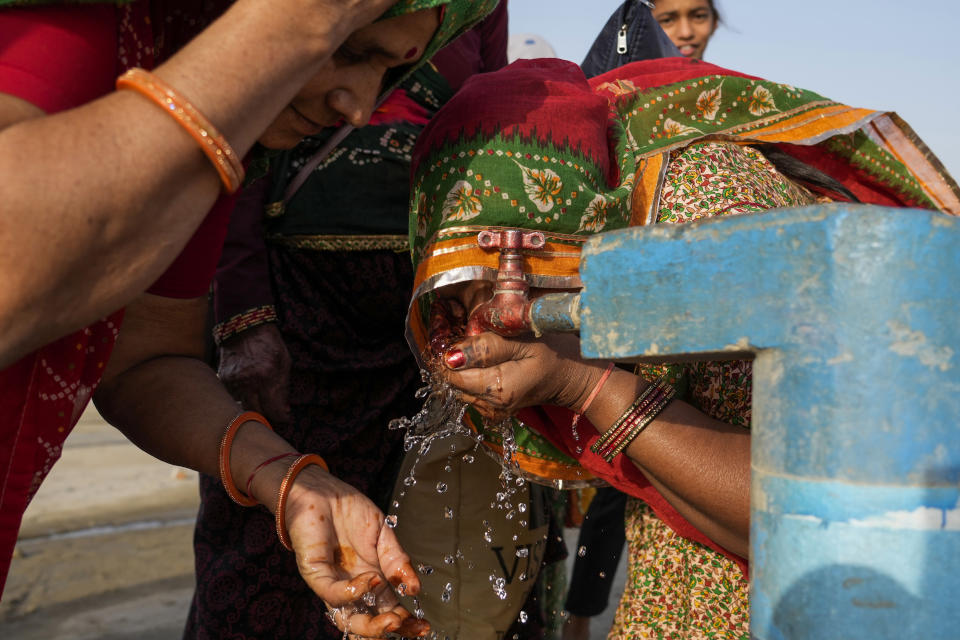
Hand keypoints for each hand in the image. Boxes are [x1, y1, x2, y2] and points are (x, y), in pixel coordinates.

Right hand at [217, 323, 291, 422]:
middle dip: (267, 418)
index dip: (281, 418)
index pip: (273, 410)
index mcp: (266, 376)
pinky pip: (233, 398)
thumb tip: (285, 411)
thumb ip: (284, 388)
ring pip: (242, 408)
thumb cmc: (269, 344)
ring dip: (253, 409)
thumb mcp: (284, 362)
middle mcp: (247, 381)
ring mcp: (232, 381)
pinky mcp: (222, 380)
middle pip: (256, 414)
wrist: (244, 327)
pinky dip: (242, 399)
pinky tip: (250, 392)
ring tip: (262, 403)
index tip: (285, 418)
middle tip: (274, 414)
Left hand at [285, 466, 427, 637]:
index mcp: (372, 581)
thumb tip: (415, 588)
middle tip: (405, 625)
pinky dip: (353, 592)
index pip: (388, 609)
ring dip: (370, 625)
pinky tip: (371, 579)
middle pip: (368, 622)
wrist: (324, 491)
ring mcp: (333, 583)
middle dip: (389, 629)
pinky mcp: (315, 574)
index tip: (423, 625)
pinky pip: (332, 593)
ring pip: (346, 618)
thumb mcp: (383, 534)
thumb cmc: (351, 512)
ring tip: (392, 619)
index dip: (405, 621)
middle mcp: (352, 588)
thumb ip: (398, 561)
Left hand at [439, 330, 607, 422]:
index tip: (461, 338)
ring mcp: (493, 411)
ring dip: (466, 369)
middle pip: (454, 383)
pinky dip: (474, 377)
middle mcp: (491, 406)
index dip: (450, 355)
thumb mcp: (523, 342)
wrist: (574, 377)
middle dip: (457, 362)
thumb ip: (487, 349)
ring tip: (488, 352)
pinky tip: (491, 365)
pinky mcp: (495, 410)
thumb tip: (451, 356)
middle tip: (476, 341)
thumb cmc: (554, 352)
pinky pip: (472, 392)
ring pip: (461, 388)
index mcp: (498, 389)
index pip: (452, 375)